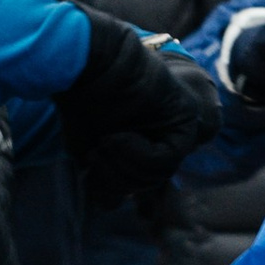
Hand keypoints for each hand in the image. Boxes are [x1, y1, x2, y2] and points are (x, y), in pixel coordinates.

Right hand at [60, 10, 219, 199]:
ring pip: (158, 175)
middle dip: (116, 178)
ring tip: (105, 144)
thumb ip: (102, 176)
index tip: (89, 171)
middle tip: (95, 156)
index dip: (111, 186)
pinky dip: (138, 155)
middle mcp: (160, 133)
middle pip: (147, 183)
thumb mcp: (87, 148)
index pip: (135, 183)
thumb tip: (112, 205)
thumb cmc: (80, 99)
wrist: (84, 60)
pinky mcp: (185, 115)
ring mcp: (174, 124)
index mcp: (141, 140)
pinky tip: (118, 137)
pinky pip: (168, 157)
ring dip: (124, 166)